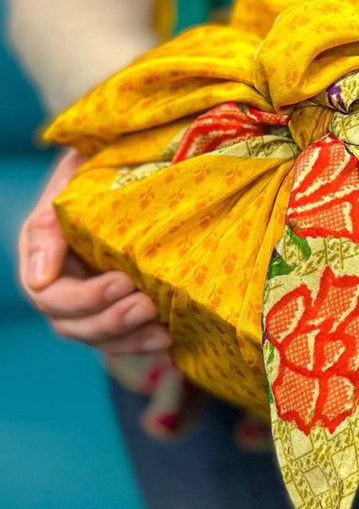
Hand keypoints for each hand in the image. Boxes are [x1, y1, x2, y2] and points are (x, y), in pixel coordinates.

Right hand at [18, 148, 171, 354]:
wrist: (124, 166)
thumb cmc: (95, 167)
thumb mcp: (69, 182)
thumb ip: (49, 225)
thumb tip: (39, 280)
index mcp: (42, 258)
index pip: (51, 296)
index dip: (86, 297)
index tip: (123, 281)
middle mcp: (62, 287)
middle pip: (74, 325)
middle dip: (111, 321)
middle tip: (146, 305)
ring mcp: (90, 303)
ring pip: (99, 338)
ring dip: (130, 338)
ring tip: (161, 331)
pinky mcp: (118, 308)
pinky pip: (124, 337)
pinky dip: (144, 342)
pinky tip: (169, 339)